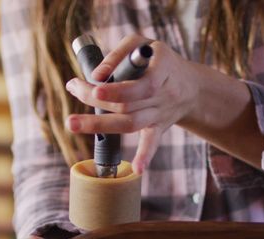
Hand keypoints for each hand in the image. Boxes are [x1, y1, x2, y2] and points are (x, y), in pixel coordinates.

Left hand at [65, 34, 199, 173]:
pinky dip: (145, 156)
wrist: (191, 87)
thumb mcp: (142, 44)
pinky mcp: (158, 128)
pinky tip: (137, 169)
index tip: (94, 85)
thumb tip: (96, 75)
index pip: (140, 84)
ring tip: (72, 123)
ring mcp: (160, 114)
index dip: (117, 88)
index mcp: (162, 69)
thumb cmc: (158, 60)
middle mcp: (163, 94)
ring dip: (101, 125)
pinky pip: (152, 143)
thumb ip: (119, 54)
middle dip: (96, 98)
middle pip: (128, 103)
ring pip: (131, 122)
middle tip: (73, 88)